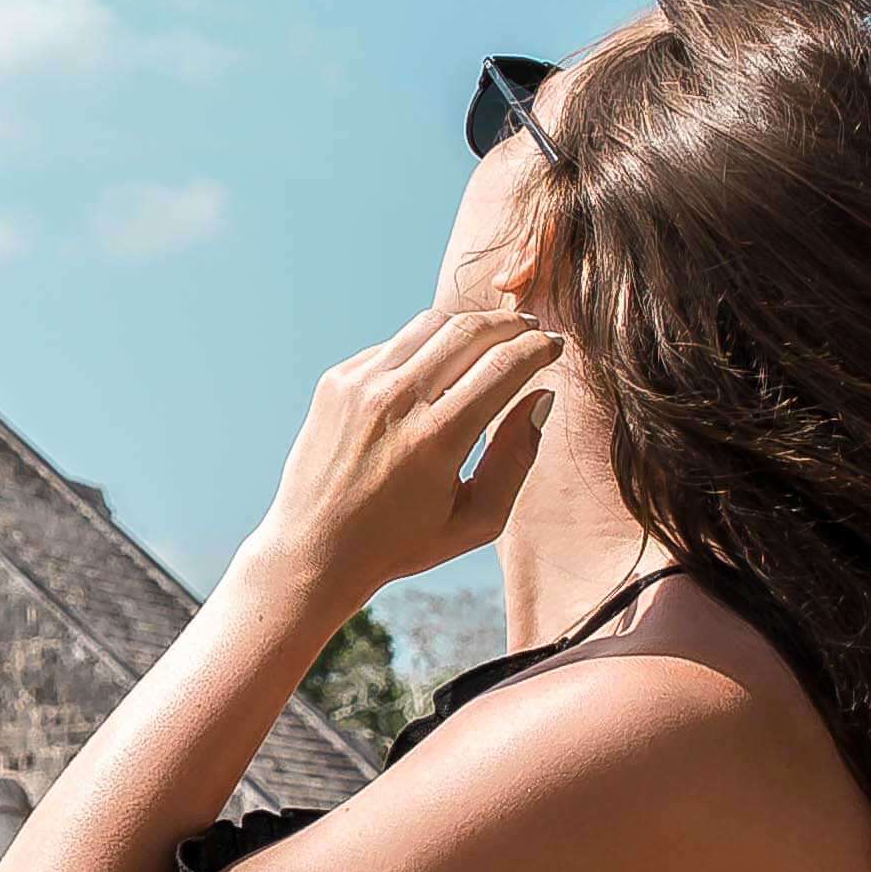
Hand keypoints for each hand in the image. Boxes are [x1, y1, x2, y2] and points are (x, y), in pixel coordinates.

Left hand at [236, 304, 564, 613]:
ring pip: (430, 324)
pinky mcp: (336, 380)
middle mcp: (395, 400)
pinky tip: (440, 363)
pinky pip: (393, 344)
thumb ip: (517, 459)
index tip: (556, 345)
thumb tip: (542, 398)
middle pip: (470, 330)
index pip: (504, 365)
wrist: (314, 548)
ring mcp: (360, 384)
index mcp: (435, 438)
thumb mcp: (476, 520)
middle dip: (511, 323)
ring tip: (493, 335)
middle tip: (533, 328)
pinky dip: (426, 345)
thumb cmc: (401, 543)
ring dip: (470, 324)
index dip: (539, 347)